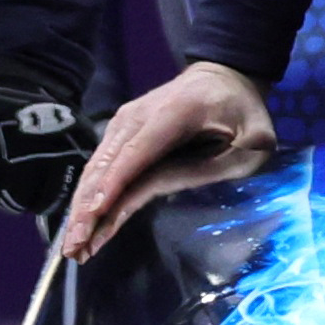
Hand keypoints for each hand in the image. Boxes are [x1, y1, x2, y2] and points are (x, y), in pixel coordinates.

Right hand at [57, 62, 275, 261]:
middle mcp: (138, 115)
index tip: (94, 212)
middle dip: (88, 208)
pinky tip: (82, 227)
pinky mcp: (119, 134)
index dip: (115, 182)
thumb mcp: (251, 142)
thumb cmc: (244, 113)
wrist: (223, 77)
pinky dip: (88, 199)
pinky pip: (100, 169)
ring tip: (73, 247)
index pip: (138, 151)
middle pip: (108, 165)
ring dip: (82, 209)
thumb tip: (165, 188)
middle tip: (74, 247)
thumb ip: (213, 166)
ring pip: (97, 169)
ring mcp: (124, 123)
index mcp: (175, 112)